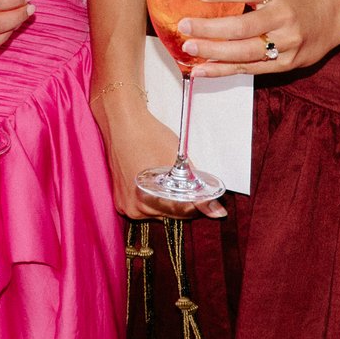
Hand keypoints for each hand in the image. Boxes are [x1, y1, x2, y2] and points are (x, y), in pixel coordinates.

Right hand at [93, 84, 225, 220]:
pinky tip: (156, 182)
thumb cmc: (150, 137)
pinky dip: (154, 198)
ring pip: (159, 212)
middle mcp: (134, 209)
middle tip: (189, 184)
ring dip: (168, 201)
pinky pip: (145, 207)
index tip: (208, 198)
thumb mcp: (180, 161)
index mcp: (148, 201)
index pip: (184, 213)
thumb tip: (219, 212)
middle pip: (171, 215)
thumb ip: (199, 191)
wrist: (123, 123)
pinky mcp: (120, 201)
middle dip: (184, 202)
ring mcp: (125, 206)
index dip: (199, 204)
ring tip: (170, 180)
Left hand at [173, 0, 338, 77]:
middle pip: (243, 27)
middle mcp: (285, 19)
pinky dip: (223, 70)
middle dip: (210, 29)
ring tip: (189, 48)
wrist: (331, 16)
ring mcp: (287, 45)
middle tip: (184, 26)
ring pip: (245, 53)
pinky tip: (202, 70)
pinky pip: (250, 69)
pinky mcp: (286, 65)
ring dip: (213, 53)